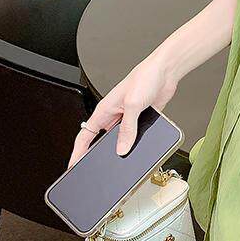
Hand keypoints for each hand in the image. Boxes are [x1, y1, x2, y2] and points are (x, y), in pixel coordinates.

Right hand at [66, 53, 178, 168]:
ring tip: (123, 162)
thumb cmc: (144, 77)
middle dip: (100, 154)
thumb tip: (121, 149)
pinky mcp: (143, 118)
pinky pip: (137, 135)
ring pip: (122, 139)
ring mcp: (129, 118)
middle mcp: (115, 115)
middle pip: (103, 139)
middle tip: (99, 169)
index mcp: (104, 110)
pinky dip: (139, 142)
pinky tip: (142, 147)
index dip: (77, 152)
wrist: (165, 71)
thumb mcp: (132, 104)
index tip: (73, 165)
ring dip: (124, 147)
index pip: (85, 135)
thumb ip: (127, 128)